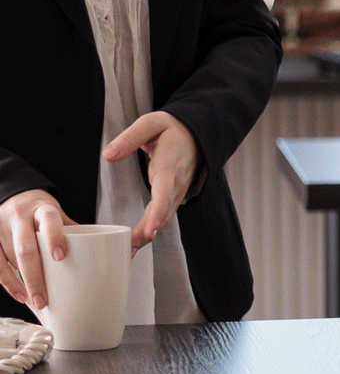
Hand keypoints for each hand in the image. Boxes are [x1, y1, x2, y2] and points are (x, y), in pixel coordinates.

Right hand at [0, 189, 72, 311]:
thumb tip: (115, 251)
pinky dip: (7, 281)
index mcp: (42, 209)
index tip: (60, 257)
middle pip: (25, 247)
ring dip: (21, 283)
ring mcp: (2, 227)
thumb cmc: (40, 210)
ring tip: (36, 301)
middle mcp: (20, 217)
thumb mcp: (58, 214)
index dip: (54, 237)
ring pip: (9, 257)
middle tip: (45, 298)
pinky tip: (19, 294)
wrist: (13, 195)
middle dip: (34, 276)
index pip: (49, 219)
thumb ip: (75, 232)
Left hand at [103, 112, 198, 254]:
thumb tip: (108, 155)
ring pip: (165, 218)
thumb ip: (129, 138)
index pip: (165, 192)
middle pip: (164, 213)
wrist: (196, 134)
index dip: (157, 213)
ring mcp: (177, 192)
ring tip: (130, 250)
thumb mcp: (150, 123)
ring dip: (149, 235)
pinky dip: (152, 230)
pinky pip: (164, 216)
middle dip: (148, 232)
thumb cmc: (172, 129)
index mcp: (170, 165)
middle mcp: (176, 183)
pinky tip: (138, 242)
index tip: (149, 230)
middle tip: (130, 247)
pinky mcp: (173, 197)